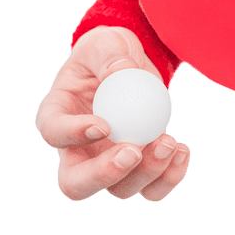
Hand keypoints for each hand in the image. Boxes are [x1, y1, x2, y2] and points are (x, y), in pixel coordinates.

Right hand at [35, 26, 190, 201]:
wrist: (133, 67)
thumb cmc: (109, 53)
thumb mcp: (106, 43)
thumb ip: (110, 57)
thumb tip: (123, 74)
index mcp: (57, 115)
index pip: (53, 133)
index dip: (73, 135)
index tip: (104, 124)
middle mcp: (77, 149)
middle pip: (76, 184)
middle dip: (104, 175)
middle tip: (132, 151)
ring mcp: (108, 163)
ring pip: (120, 190)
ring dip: (147, 173)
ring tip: (169, 142)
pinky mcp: (139, 168)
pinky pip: (152, 189)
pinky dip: (170, 177)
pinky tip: (181, 150)